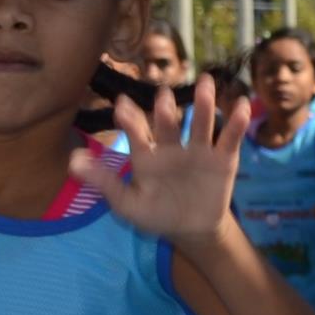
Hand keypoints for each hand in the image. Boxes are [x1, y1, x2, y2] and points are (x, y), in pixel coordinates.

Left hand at [70, 77, 244, 244]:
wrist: (192, 231)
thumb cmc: (157, 215)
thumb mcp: (127, 204)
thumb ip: (104, 183)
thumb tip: (73, 161)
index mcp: (147, 155)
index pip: (136, 133)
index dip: (129, 119)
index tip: (121, 105)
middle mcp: (171, 146)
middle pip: (168, 124)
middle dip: (166, 110)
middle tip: (163, 94)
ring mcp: (198, 150)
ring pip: (200, 123)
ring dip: (204, 103)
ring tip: (207, 82)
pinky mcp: (222, 158)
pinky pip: (229, 138)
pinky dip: (236, 122)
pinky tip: (241, 105)